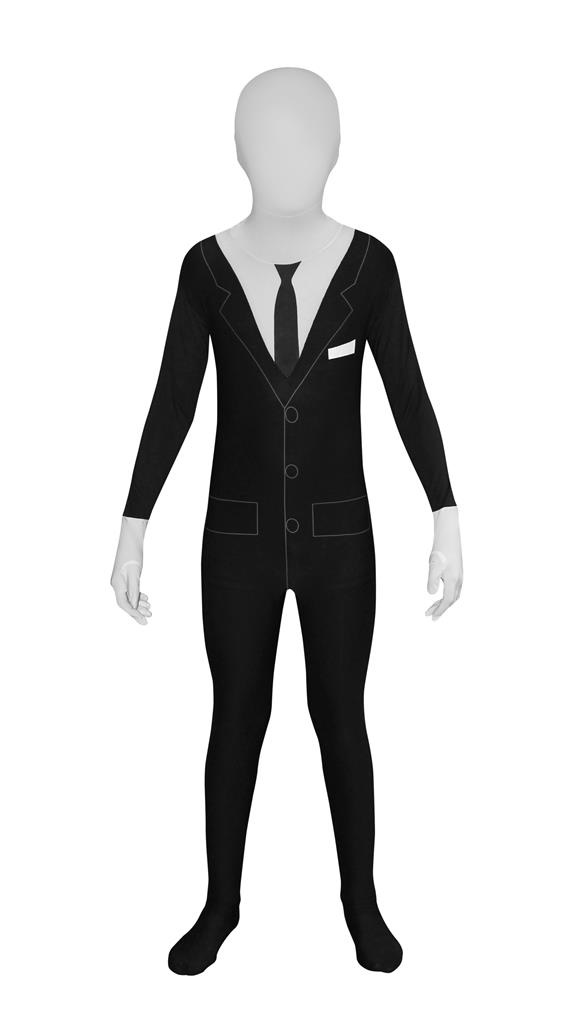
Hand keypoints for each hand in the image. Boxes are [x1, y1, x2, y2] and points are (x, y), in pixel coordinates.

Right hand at [111, 559, 151, 624]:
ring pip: (129, 597)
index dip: (134, 613)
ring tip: (150, 609)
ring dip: (139, 604)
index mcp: (117, 584)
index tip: (144, 619)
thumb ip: (134, 590)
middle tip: (149, 617)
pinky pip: (130, 590)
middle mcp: (116, 584)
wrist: (131, 539)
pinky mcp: (124, 577)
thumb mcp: (135, 574)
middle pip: (126, 602)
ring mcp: (120, 580)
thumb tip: (134, 606)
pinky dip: (138, 596)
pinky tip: (145, 598)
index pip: (124, 604)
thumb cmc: (132, 554)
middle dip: (137, 611)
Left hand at [425, 506, 462, 620]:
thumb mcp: (434, 565)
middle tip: (429, 615)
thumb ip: (432, 581)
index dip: (440, 610)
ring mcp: (459, 575)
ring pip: (453, 594)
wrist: (448, 534)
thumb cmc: (441, 549)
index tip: (431, 617)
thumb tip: (431, 594)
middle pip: (451, 600)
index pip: (447, 601)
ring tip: (432, 607)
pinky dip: (447, 595)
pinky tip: (439, 592)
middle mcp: (459, 579)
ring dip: (443, 602)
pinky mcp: (457, 570)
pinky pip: (454, 588)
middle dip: (441, 608)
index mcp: (454, 580)